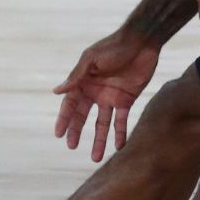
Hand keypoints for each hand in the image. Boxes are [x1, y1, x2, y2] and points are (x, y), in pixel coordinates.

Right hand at [54, 31, 159, 159]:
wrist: (143, 42)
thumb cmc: (114, 46)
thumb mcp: (92, 60)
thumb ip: (76, 77)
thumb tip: (56, 91)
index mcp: (83, 81)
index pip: (70, 104)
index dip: (64, 119)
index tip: (58, 134)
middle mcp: (95, 91)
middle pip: (83, 116)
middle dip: (77, 132)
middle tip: (72, 147)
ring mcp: (111, 97)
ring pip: (103, 123)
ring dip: (100, 140)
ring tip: (96, 158)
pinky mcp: (127, 99)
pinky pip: (122, 120)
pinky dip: (120, 134)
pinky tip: (118, 147)